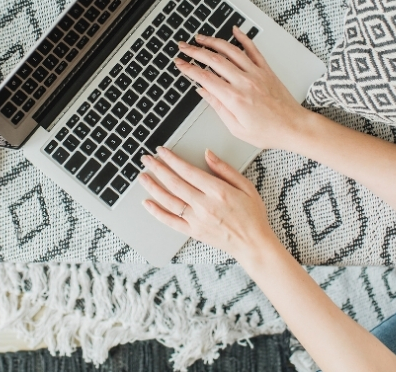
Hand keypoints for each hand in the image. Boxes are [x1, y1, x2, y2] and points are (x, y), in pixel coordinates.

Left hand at [139, 146, 277, 262]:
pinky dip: (157, 212)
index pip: (188, 171)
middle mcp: (204, 205)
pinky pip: (170, 221)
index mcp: (218, 191)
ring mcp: (197, 220)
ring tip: (142, 176)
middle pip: (174, 183)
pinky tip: (147, 203)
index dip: (172, 159)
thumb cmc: (252, 214)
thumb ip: (225, 169)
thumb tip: (207, 154)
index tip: (162, 151)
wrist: (253, 244)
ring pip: (168, 200)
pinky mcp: (193, 232)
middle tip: (146, 159)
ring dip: (153, 187)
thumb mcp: (246, 186)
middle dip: (158, 168)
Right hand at [174, 26, 308, 150]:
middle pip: (214, 60)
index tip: (179, 63)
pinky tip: (234, 31)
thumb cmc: (268, 131)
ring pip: (230, 51)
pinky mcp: (266, 70)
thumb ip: (218, 107)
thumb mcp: (236, 127)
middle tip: (183, 47)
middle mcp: (244, 81)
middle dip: (195, 51)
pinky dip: (243, 38)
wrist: (293, 126)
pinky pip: (253, 49)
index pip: (205, 77)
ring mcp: (256, 73)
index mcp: (234, 98)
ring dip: (213, 41)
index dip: (188, 68)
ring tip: (200, 38)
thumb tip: (203, 92)